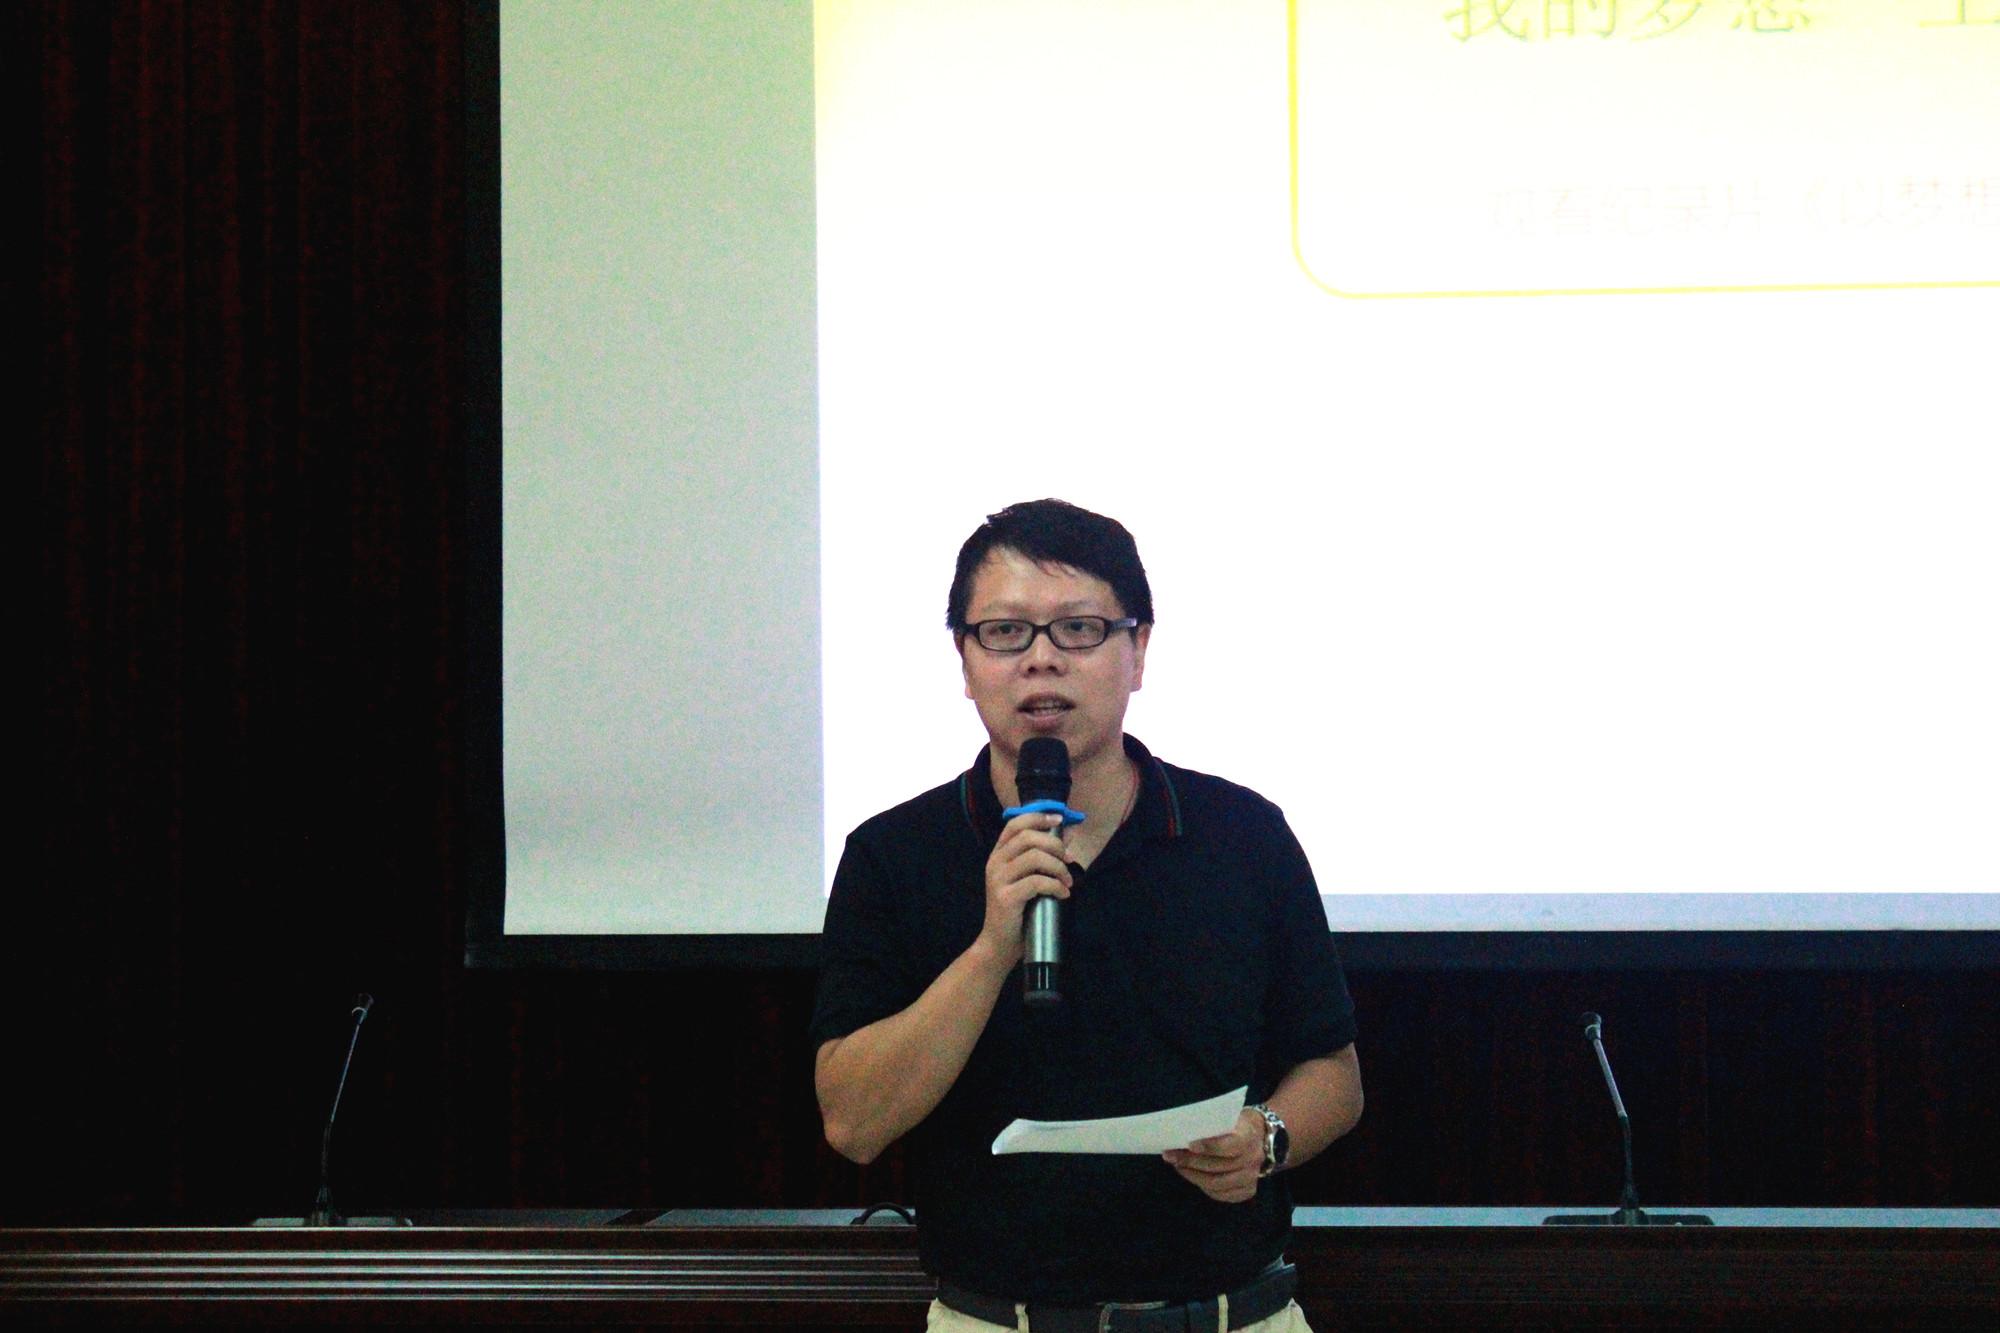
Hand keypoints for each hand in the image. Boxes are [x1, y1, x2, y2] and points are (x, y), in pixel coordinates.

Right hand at [976, 810, 1070, 967]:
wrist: (999, 943)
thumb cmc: (1018, 910)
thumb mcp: (1029, 879)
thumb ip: (1044, 856)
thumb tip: (1069, 834)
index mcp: (998, 854)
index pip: (1015, 824)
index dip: (1038, 817)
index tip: (1060, 819)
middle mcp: (995, 863)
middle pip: (1028, 837)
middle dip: (1055, 845)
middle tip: (1069, 860)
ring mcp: (998, 880)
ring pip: (1035, 857)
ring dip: (1059, 867)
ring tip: (1068, 881)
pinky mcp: (1006, 897)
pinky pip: (1037, 882)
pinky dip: (1056, 886)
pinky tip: (1063, 894)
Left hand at [1163, 1107, 1264, 1203]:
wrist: (1262, 1137)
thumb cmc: (1237, 1124)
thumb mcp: (1229, 1117)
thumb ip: (1211, 1125)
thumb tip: (1182, 1133)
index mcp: (1249, 1137)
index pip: (1230, 1145)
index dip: (1210, 1147)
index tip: (1190, 1144)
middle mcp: (1253, 1160)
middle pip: (1219, 1167)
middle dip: (1191, 1162)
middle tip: (1170, 1156)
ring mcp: (1251, 1178)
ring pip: (1218, 1184)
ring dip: (1193, 1176)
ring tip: (1178, 1166)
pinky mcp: (1247, 1191)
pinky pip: (1221, 1194)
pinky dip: (1203, 1187)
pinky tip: (1192, 1176)